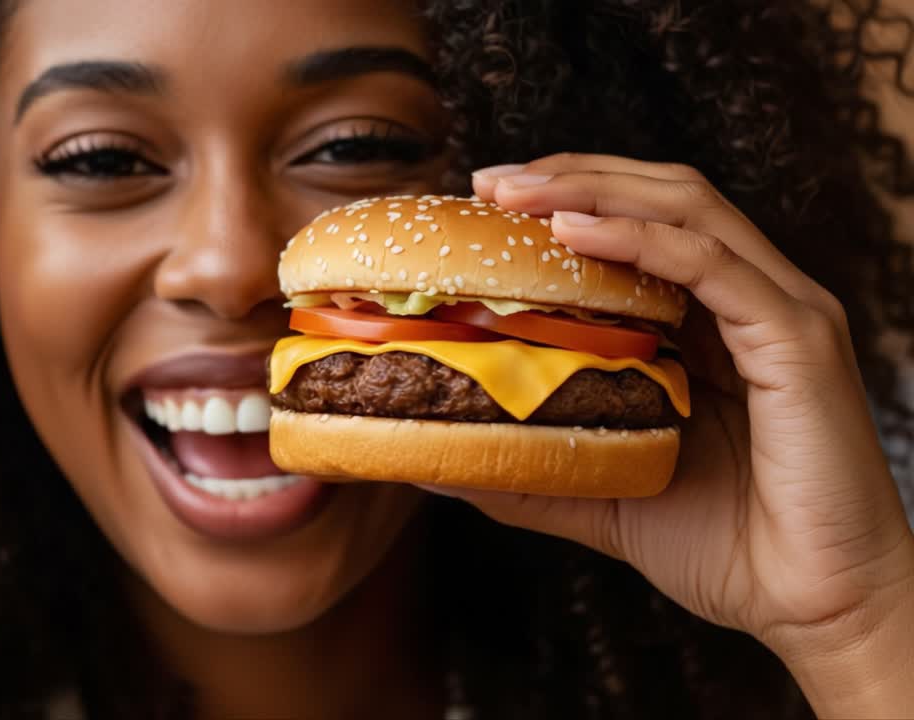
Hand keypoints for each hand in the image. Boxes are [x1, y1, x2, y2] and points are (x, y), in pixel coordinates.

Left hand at [429, 153, 913, 712]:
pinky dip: (639, 239)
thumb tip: (434, 464)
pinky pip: (712, 265)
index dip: (565, 201)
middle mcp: (748, 300)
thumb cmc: (721, 547)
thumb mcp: (601, 495)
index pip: (637, 227)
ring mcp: (778, 311)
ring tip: (518, 194)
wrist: (810, 606)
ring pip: (686, 209)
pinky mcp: (797, 339)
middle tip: (489, 182)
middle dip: (570, 177)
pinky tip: (573, 233)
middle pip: (660, 196)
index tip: (484, 201)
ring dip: (594, 190)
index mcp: (710, 323)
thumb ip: (530, 469)